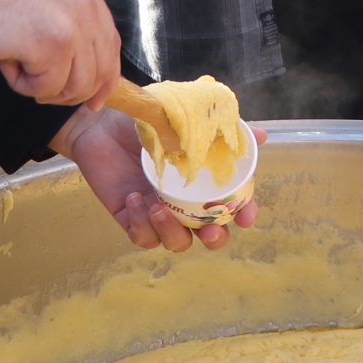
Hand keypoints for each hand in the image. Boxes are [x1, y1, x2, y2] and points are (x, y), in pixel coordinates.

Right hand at [0, 0, 118, 104]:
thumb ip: (66, 20)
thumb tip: (81, 63)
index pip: (110, 45)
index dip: (104, 79)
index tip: (93, 100)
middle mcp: (87, 3)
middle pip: (100, 71)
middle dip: (70, 91)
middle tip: (39, 89)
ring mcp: (73, 24)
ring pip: (76, 86)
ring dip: (42, 86)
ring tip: (16, 62)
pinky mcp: (54, 44)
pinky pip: (47, 88)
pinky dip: (21, 84)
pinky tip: (6, 59)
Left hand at [52, 106, 257, 253]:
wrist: (101, 121)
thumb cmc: (145, 121)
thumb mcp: (184, 120)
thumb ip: (219, 128)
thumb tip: (261, 135)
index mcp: (200, 182)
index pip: (231, 206)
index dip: (243, 214)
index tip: (245, 216)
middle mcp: (183, 202)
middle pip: (208, 236)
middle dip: (214, 238)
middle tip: (207, 229)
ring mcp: (158, 212)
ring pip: (176, 242)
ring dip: (171, 232)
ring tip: (156, 206)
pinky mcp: (131, 218)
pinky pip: (142, 237)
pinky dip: (141, 225)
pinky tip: (133, 199)